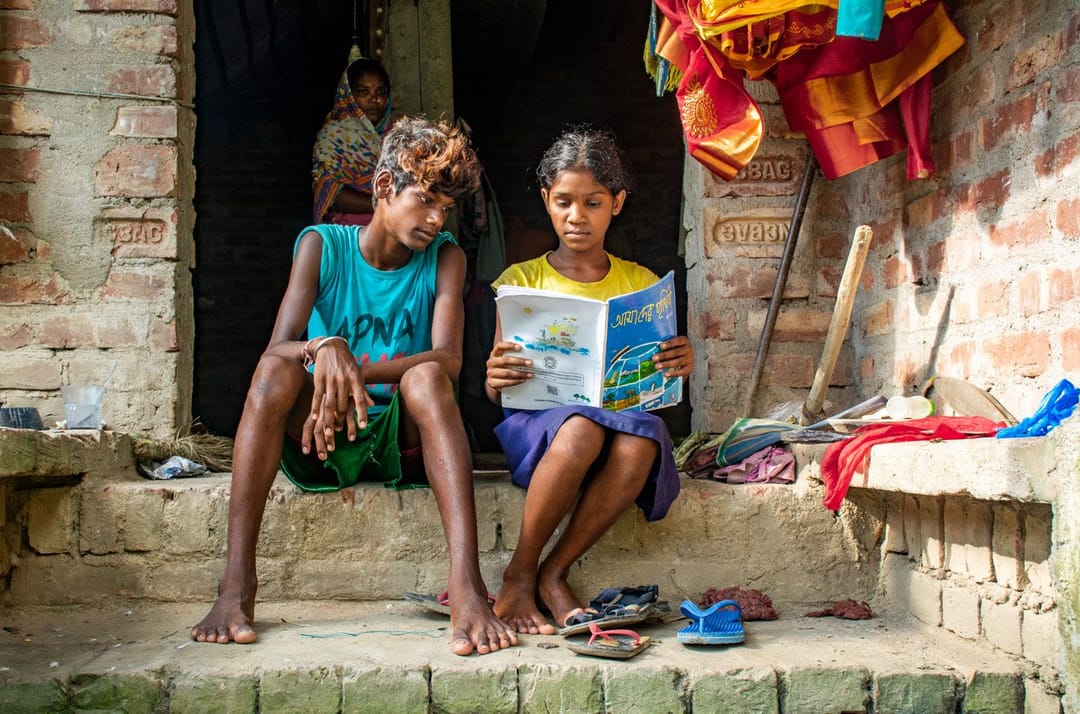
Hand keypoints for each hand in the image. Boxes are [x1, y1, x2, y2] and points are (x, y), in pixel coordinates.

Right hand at [302, 340, 373, 458]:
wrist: (331, 347)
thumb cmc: (347, 363)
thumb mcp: (358, 375)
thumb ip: (364, 391)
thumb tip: (373, 405)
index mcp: (356, 380)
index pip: (361, 400)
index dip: (362, 413)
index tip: (363, 427)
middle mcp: (344, 381)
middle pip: (342, 406)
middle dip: (341, 421)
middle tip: (339, 433)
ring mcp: (331, 380)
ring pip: (329, 404)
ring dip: (328, 419)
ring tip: (328, 433)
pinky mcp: (319, 380)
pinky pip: (317, 397)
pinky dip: (315, 408)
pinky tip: (315, 419)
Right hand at [485, 341, 532, 392]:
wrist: (495, 383)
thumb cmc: (503, 369)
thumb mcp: (506, 361)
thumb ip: (514, 356)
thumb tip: (529, 357)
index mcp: (494, 354)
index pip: (499, 346)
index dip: (509, 345)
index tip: (520, 347)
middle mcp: (491, 362)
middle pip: (505, 360)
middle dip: (519, 362)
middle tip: (530, 363)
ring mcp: (490, 373)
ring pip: (506, 373)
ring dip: (520, 374)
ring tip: (530, 374)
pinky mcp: (492, 383)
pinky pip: (505, 382)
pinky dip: (516, 381)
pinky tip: (523, 380)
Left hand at [652, 336, 694, 376]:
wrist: (690, 356)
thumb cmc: (678, 349)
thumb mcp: (674, 344)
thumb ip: (666, 347)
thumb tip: (653, 351)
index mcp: (684, 341)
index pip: (678, 341)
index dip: (669, 343)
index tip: (661, 346)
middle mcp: (688, 349)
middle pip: (675, 352)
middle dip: (664, 355)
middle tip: (654, 358)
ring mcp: (689, 359)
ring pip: (677, 362)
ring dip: (666, 364)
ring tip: (657, 366)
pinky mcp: (689, 368)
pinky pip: (681, 372)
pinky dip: (673, 373)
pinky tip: (665, 374)